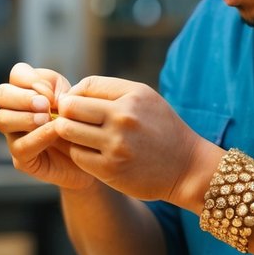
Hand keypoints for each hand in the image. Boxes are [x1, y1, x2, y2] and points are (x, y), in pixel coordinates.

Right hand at [0, 63, 94, 189]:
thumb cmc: (82, 121)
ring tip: (47, 118)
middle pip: (0, 94)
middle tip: (45, 105)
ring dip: (25, 117)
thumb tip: (44, 96)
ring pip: (2, 120)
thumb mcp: (74, 97)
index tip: (51, 93)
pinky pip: (20, 147)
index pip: (17, 73)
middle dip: (21, 97)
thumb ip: (57, 89)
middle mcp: (15, 110)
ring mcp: (14, 134)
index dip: (31, 79)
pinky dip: (38, 137)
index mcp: (28, 90)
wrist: (96, 153)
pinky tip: (55, 132)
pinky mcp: (22, 159)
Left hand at [54, 76, 210, 204]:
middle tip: (72, 121)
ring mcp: (116, 144)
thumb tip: (72, 95)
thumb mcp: (146, 99)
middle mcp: (124, 117)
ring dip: (68, 133)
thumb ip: (112, 93)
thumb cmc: (163, 130)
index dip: (75, 94)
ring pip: (67, 130)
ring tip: (79, 136)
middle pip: (70, 107)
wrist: (187, 168)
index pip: (86, 85)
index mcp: (133, 96)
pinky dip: (79, 153)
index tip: (78, 105)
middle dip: (66, 113)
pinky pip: (76, 155)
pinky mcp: (110, 169)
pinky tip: (91, 153)